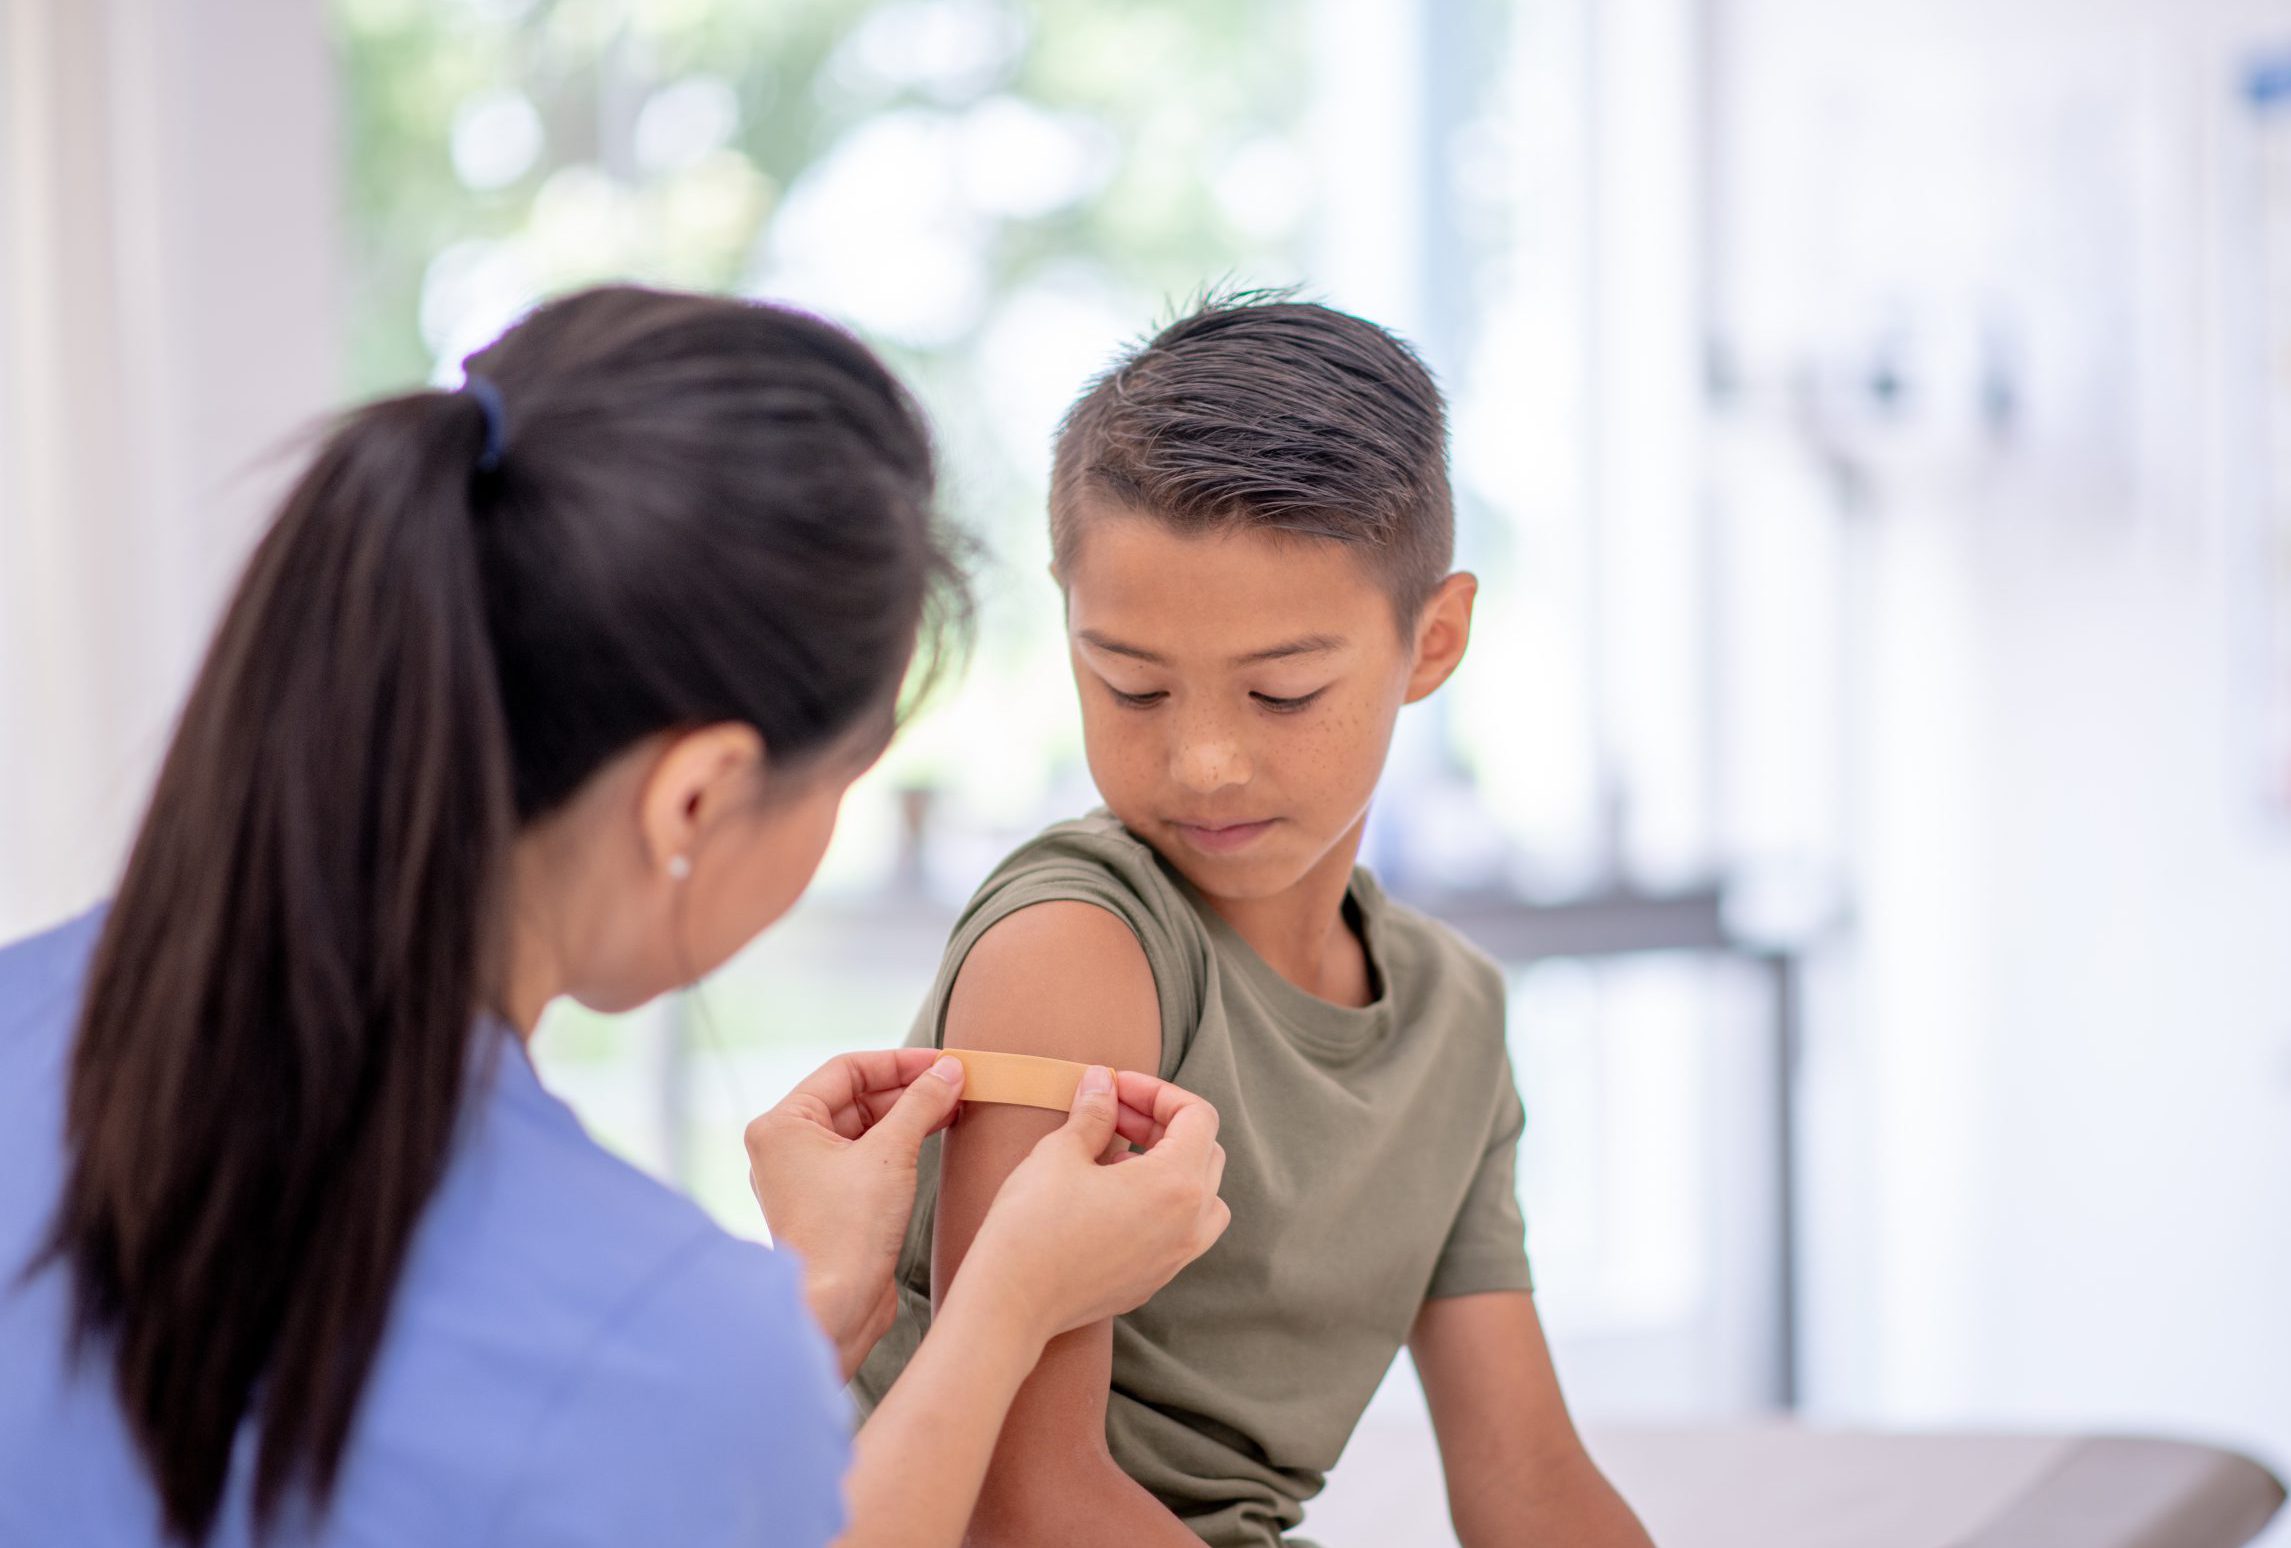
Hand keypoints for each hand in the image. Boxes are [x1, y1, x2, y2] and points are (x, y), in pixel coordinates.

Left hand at [744, 1048, 967, 1378]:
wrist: (835, 1311)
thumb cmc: (846, 1234)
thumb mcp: (891, 1155)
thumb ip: (922, 1103)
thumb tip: (950, 1070)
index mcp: (783, 1125)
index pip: (846, 1070)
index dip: (899, 1062)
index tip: (943, 1062)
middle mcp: (787, 1147)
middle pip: (855, 1098)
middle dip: (907, 1090)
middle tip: (957, 1084)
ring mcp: (807, 1177)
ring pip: (863, 1128)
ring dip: (907, 1117)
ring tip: (954, 1106)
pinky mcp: (831, 1204)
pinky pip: (866, 1159)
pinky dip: (900, 1145)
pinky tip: (934, 1137)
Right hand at [952, 1066, 1229, 1346]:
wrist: (1011, 1303)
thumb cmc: (1033, 1224)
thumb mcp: (1061, 1153)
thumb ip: (1094, 1113)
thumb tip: (1103, 1083)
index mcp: (1177, 1184)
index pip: (1197, 1117)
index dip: (1158, 1091)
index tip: (1117, 1087)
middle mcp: (1190, 1224)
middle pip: (1205, 1152)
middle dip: (1161, 1124)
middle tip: (1113, 1113)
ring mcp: (1176, 1258)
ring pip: (1202, 1197)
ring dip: (1169, 1165)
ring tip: (1116, 1157)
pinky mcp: (1154, 1280)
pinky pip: (1178, 1231)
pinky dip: (1159, 1204)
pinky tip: (1109, 1198)